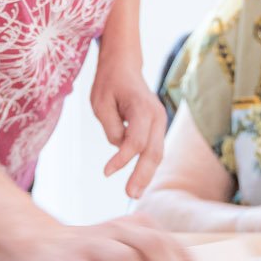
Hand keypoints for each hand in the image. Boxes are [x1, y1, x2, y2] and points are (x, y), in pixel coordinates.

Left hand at [90, 56, 167, 198]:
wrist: (124, 66)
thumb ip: (111, 127)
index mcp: (142, 107)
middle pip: (153, 151)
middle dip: (142, 175)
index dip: (121, 159)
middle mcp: (157, 115)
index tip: (105, 173)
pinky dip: (147, 165)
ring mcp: (160, 121)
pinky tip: (139, 181)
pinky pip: (154, 149)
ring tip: (134, 193)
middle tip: (130, 195)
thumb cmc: (109, 83)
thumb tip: (120, 148)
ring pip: (157, 153)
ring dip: (147, 174)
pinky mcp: (157, 126)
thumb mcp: (100, 103)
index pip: (135, 141)